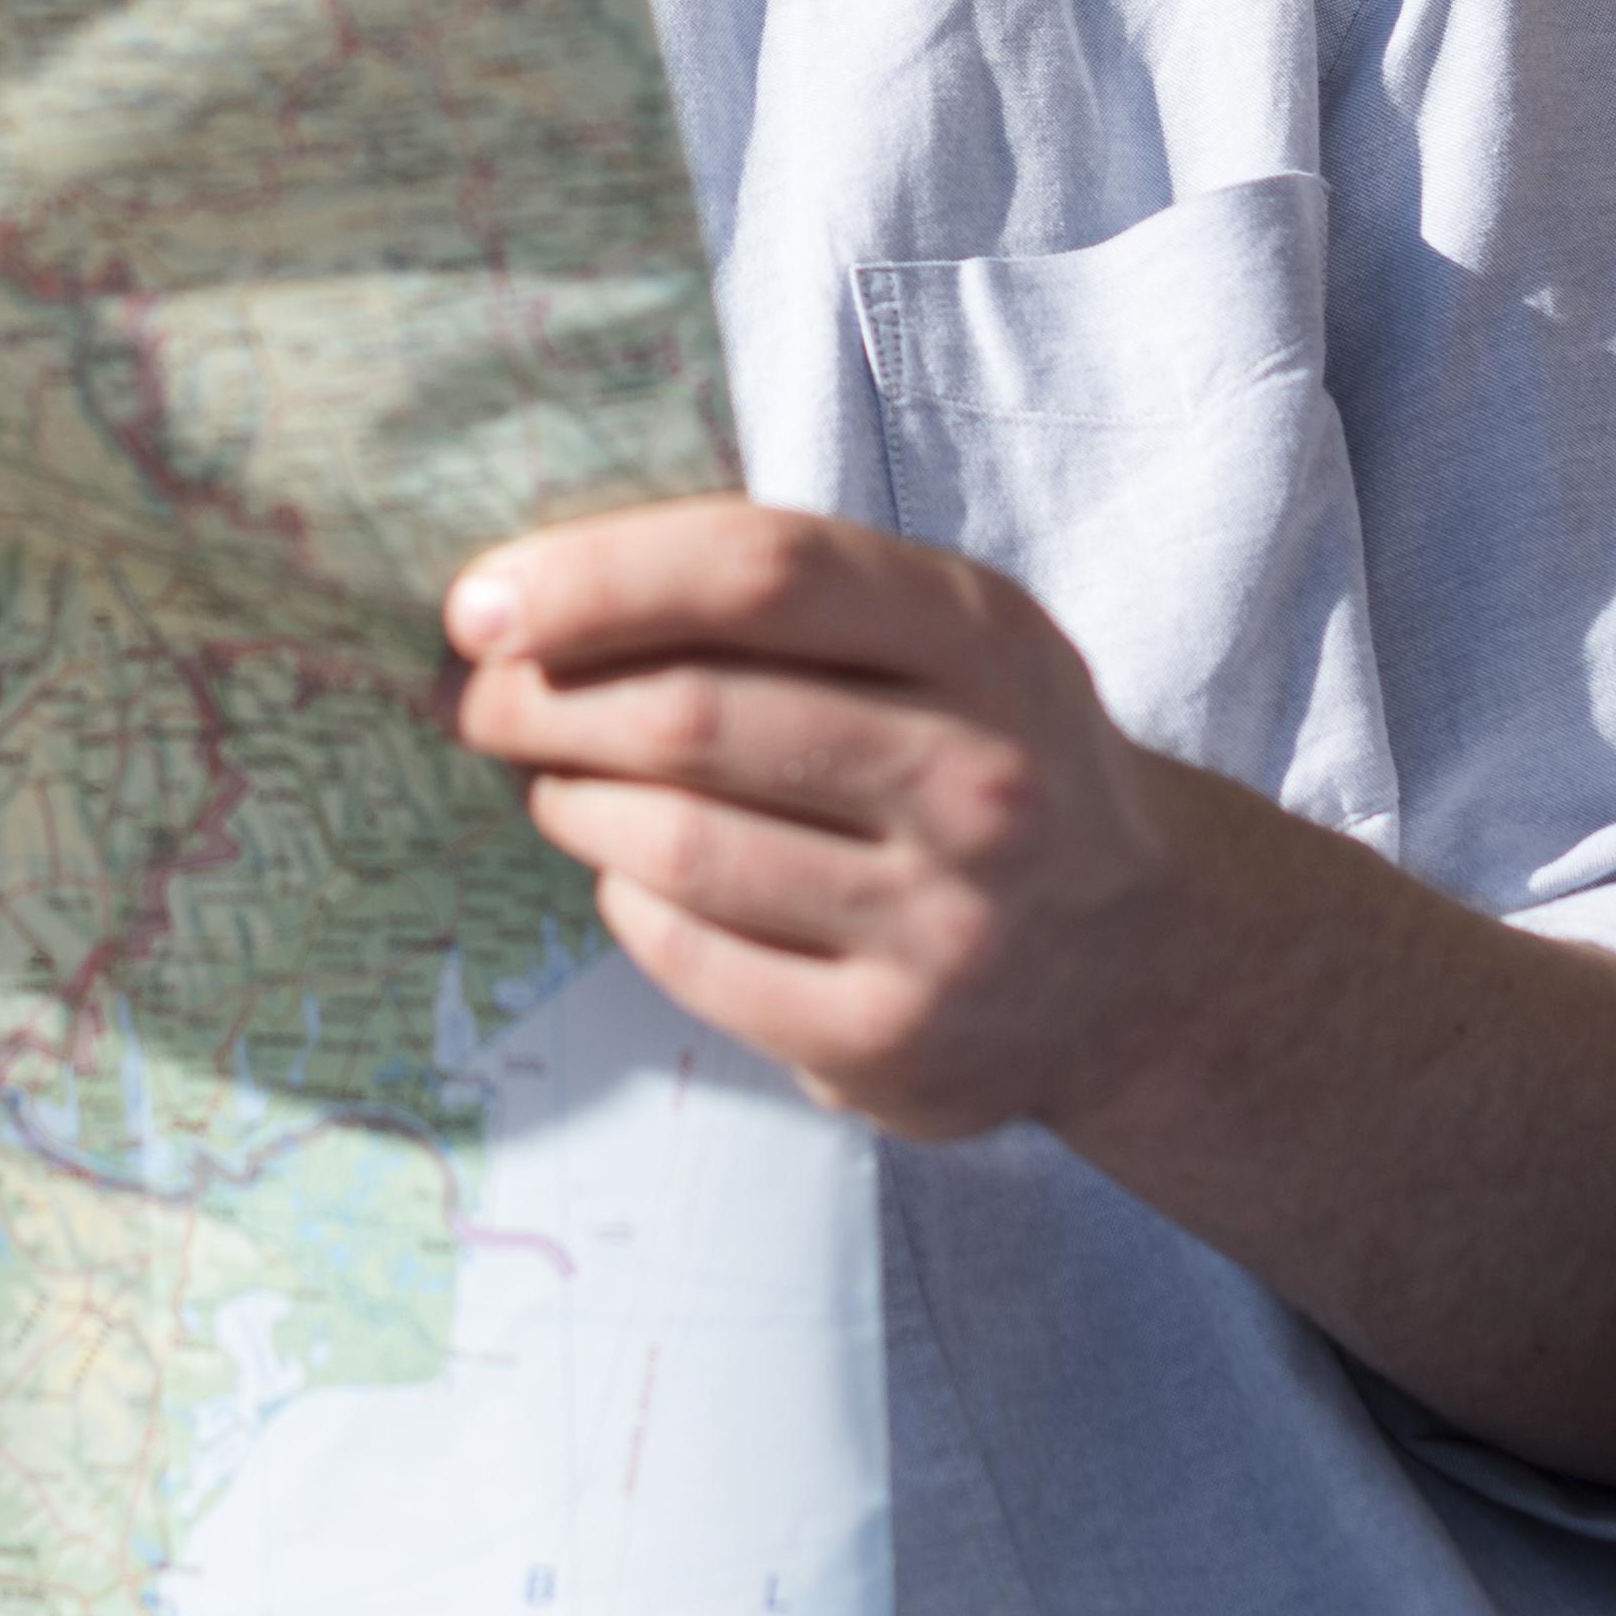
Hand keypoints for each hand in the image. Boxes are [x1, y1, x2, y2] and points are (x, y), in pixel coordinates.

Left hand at [446, 500, 1201, 1144]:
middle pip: (692, 716)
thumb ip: (785, 595)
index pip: (759, 571)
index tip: (480, 600)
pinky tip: (628, 871)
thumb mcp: (944, 633)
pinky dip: (626, 900)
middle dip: (544, 700)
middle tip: (479, 698)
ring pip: (676, 845)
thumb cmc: (986, 750)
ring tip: (551, 781)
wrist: (1136, 958)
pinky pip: (692, 955)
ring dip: (570, 801)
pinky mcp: (891, 1044)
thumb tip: (533, 591)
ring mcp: (941, 926)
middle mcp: (979, 779)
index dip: (597, 576)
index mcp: (982, 637)